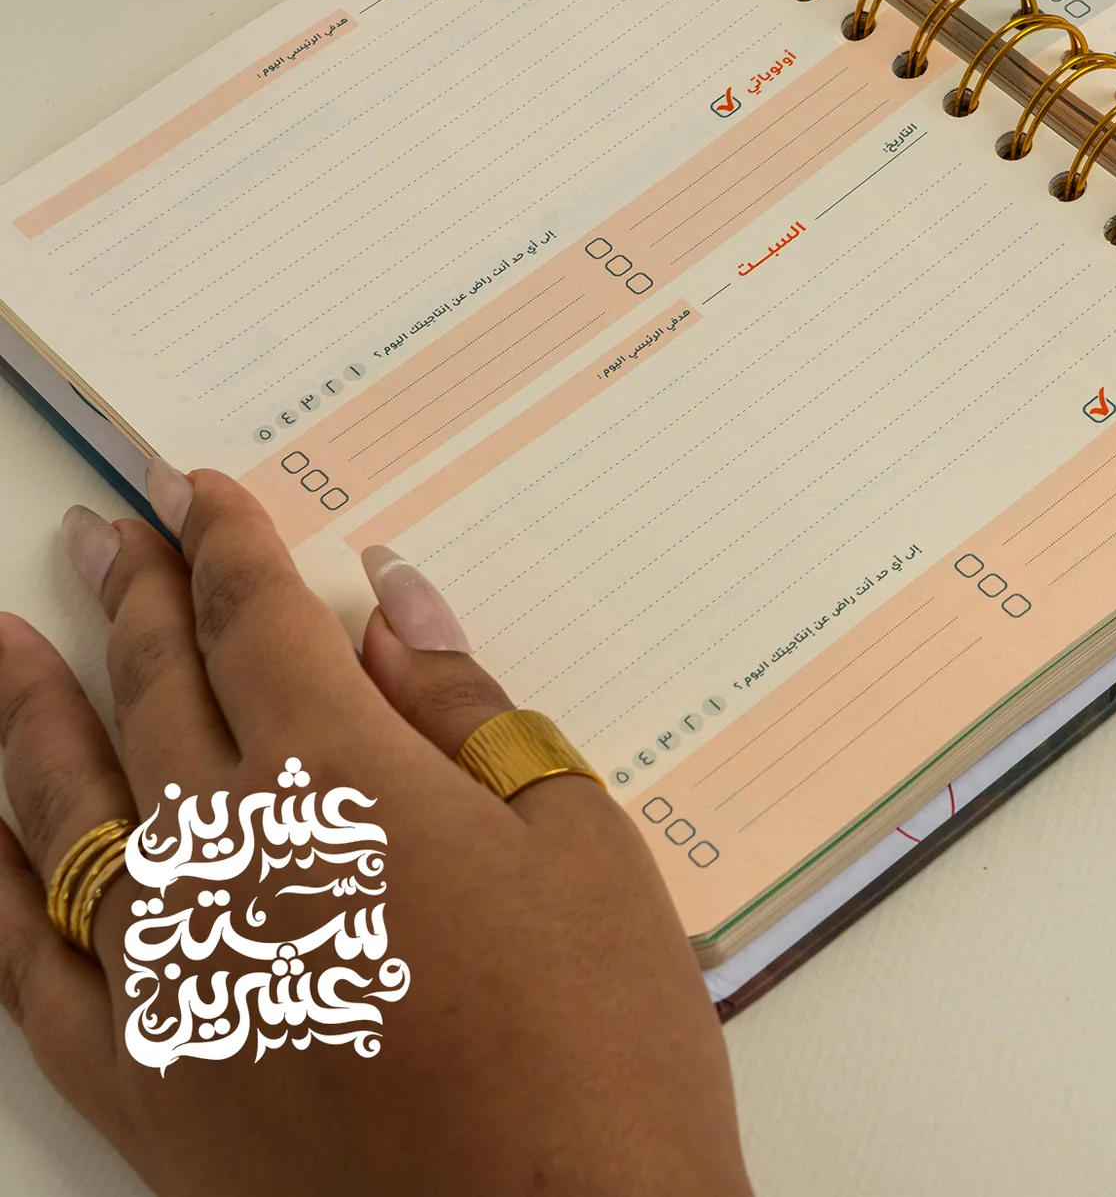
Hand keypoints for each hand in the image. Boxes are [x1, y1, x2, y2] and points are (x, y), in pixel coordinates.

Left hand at [0, 467, 750, 1196]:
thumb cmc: (600, 1035)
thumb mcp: (577, 837)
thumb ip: (470, 711)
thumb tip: (396, 601)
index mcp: (343, 782)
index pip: (256, 626)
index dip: (228, 548)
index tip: (201, 490)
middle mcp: (227, 861)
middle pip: (154, 696)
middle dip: (128, 601)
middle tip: (104, 533)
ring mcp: (168, 975)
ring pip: (68, 810)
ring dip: (35, 713)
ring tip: (8, 644)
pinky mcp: (142, 1080)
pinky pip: (33, 962)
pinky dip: (1, 883)